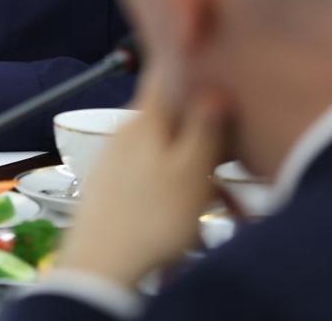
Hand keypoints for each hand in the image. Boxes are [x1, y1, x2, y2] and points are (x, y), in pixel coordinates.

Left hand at [59, 74, 226, 287]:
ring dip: (194, 168)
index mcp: (143, 121)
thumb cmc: (151, 217)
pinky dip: (176, 187)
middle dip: (202, 132)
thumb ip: (202, 127)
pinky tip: (189, 213)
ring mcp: (116, 159)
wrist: (102, 264)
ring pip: (165, 150)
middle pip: (169, 116)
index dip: (186, 66)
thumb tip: (210, 86)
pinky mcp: (113, 186)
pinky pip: (152, 175)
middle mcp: (125, 133)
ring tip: (217, 199)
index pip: (162, 75)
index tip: (212, 68)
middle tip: (229, 157)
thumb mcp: (190, 171)